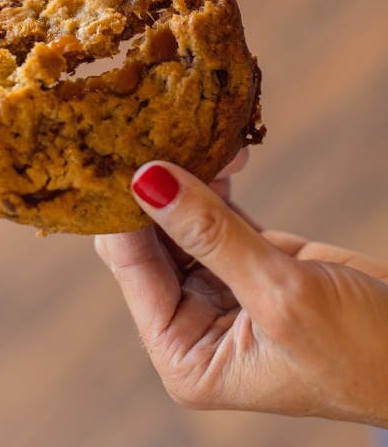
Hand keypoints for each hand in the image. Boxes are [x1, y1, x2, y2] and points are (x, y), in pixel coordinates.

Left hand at [95, 160, 387, 426]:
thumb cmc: (364, 352)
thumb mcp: (281, 295)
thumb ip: (212, 235)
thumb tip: (148, 181)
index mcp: (184, 354)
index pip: (133, 269)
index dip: (124, 211)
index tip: (120, 153)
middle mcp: (191, 321)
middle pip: (151, 241)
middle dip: (153, 189)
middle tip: (150, 130)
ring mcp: (218, 285)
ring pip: (182, 219)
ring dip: (187, 177)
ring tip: (191, 131)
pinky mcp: (246, 257)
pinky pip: (217, 211)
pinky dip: (217, 180)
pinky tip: (223, 151)